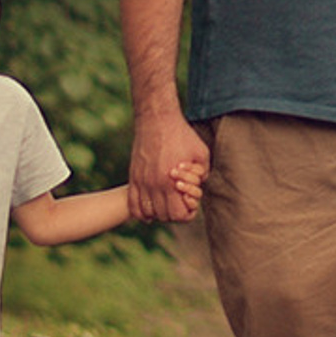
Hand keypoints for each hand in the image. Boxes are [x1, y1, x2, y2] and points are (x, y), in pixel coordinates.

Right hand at [131, 109, 211, 223]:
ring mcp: (141, 182)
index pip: (178, 215)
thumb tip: (198, 187)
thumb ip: (203, 174)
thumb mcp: (201, 154)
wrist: (157, 119)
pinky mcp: (133, 177)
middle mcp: (154, 185)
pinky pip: (132, 204)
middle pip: (163, 216)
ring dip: (158, 213)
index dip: (187, 213)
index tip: (190, 203)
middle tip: (179, 201)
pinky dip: (141, 211)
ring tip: (166, 203)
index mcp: (172, 181)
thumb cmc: (182, 136)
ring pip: (147, 213)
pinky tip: (149, 207)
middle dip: (174, 213)